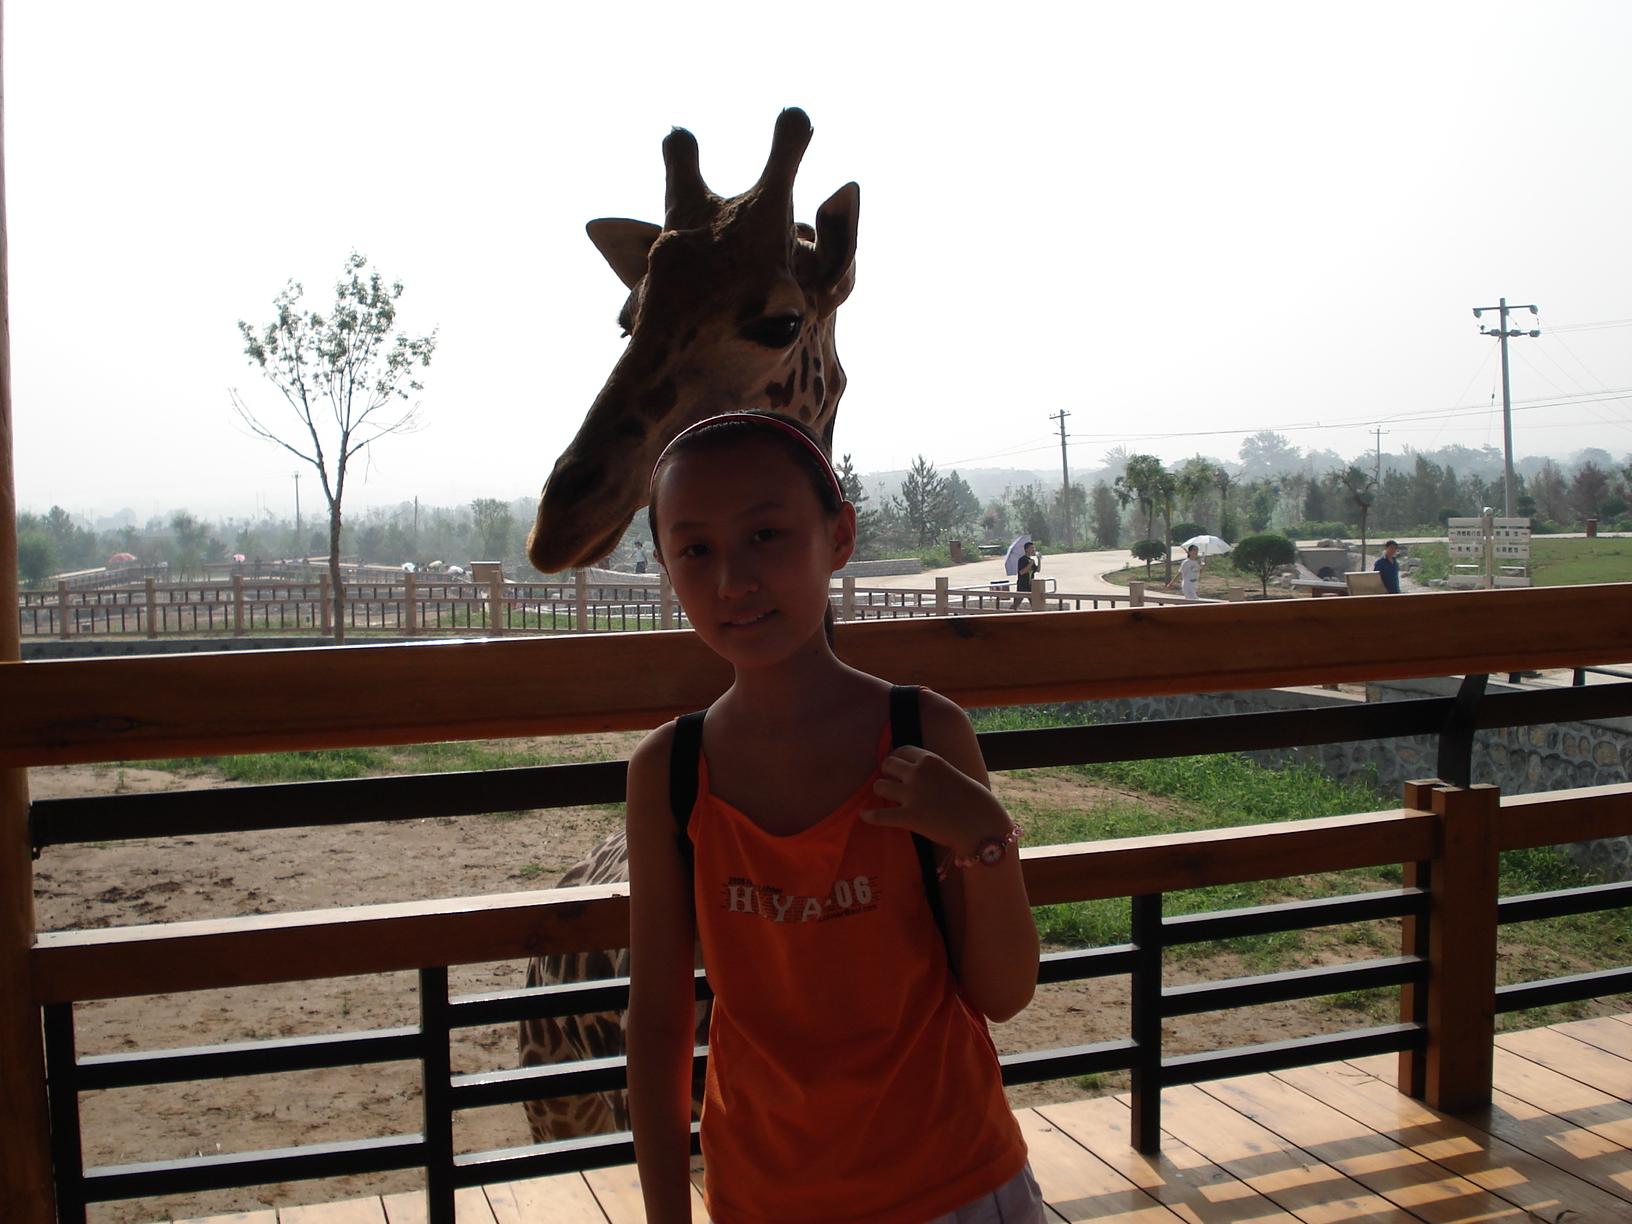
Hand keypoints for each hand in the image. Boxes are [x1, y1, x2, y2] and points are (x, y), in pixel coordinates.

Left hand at [862, 745, 1010, 856]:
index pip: (903, 750)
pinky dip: (870, 816)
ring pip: (879, 786)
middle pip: (887, 764)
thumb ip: (937, 772)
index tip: (898, 767)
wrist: (983, 826)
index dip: (898, 759)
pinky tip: (864, 816)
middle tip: (893, 783)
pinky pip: (879, 815)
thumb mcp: (956, 775)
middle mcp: (918, 773)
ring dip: (882, 792)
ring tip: (887, 799)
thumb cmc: (977, 803)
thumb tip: (924, 776)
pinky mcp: (909, 818)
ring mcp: (912, 795)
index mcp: (931, 760)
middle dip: (888, 773)